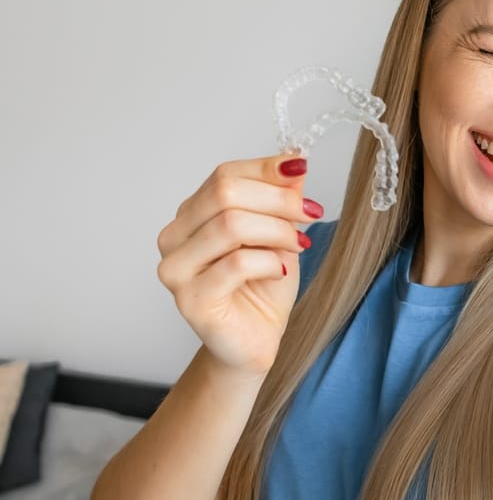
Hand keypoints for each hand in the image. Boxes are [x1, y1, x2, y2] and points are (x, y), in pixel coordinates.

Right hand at [155, 154, 322, 375]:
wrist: (256, 340)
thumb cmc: (263, 286)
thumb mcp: (279, 232)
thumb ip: (280, 198)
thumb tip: (294, 159)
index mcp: (191, 214)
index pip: (224, 175)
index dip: (266, 169)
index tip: (301, 170)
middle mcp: (174, 237)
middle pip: (225, 193)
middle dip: (278, 199)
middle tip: (311, 212)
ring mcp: (176, 269)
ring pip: (230, 225)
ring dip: (277, 231)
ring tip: (300, 244)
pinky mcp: (190, 299)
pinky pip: (236, 264)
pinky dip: (269, 262)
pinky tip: (280, 272)